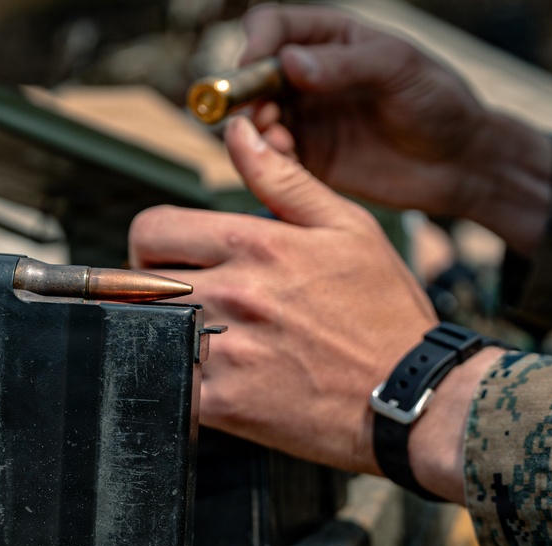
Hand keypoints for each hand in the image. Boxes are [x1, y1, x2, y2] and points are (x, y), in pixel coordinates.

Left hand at [130, 117, 437, 473]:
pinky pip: (168, 382)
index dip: (154, 241)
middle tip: (184, 298)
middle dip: (152, 285)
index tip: (171, 258)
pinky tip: (211, 376)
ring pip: (147, 331)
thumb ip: (284, 178)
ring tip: (200, 337)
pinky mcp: (224, 405)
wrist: (412, 395)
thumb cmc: (385, 312)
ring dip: (163, 331)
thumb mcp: (348, 227)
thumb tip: (241, 134)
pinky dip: (177, 378)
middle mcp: (233, 293)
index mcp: (256, 243)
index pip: (153, 228)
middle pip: (138, 281)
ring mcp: (225, 351)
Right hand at [240, 4, 551, 254]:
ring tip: (276, 138)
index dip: (257, 42)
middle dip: (246, 92)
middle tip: (259, 112)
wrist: (459, 162)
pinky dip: (266, 158)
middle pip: (253, 75)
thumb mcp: (398, 70)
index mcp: (329, 39)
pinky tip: (284, 161)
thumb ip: (344, 65)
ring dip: (254, 128)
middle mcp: (308, 76)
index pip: (273, 27)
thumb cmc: (437, 101)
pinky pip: (272, 157)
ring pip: (255, 117)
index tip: (254, 63)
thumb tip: (290, 63)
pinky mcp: (308, 158)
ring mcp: (306, 118)